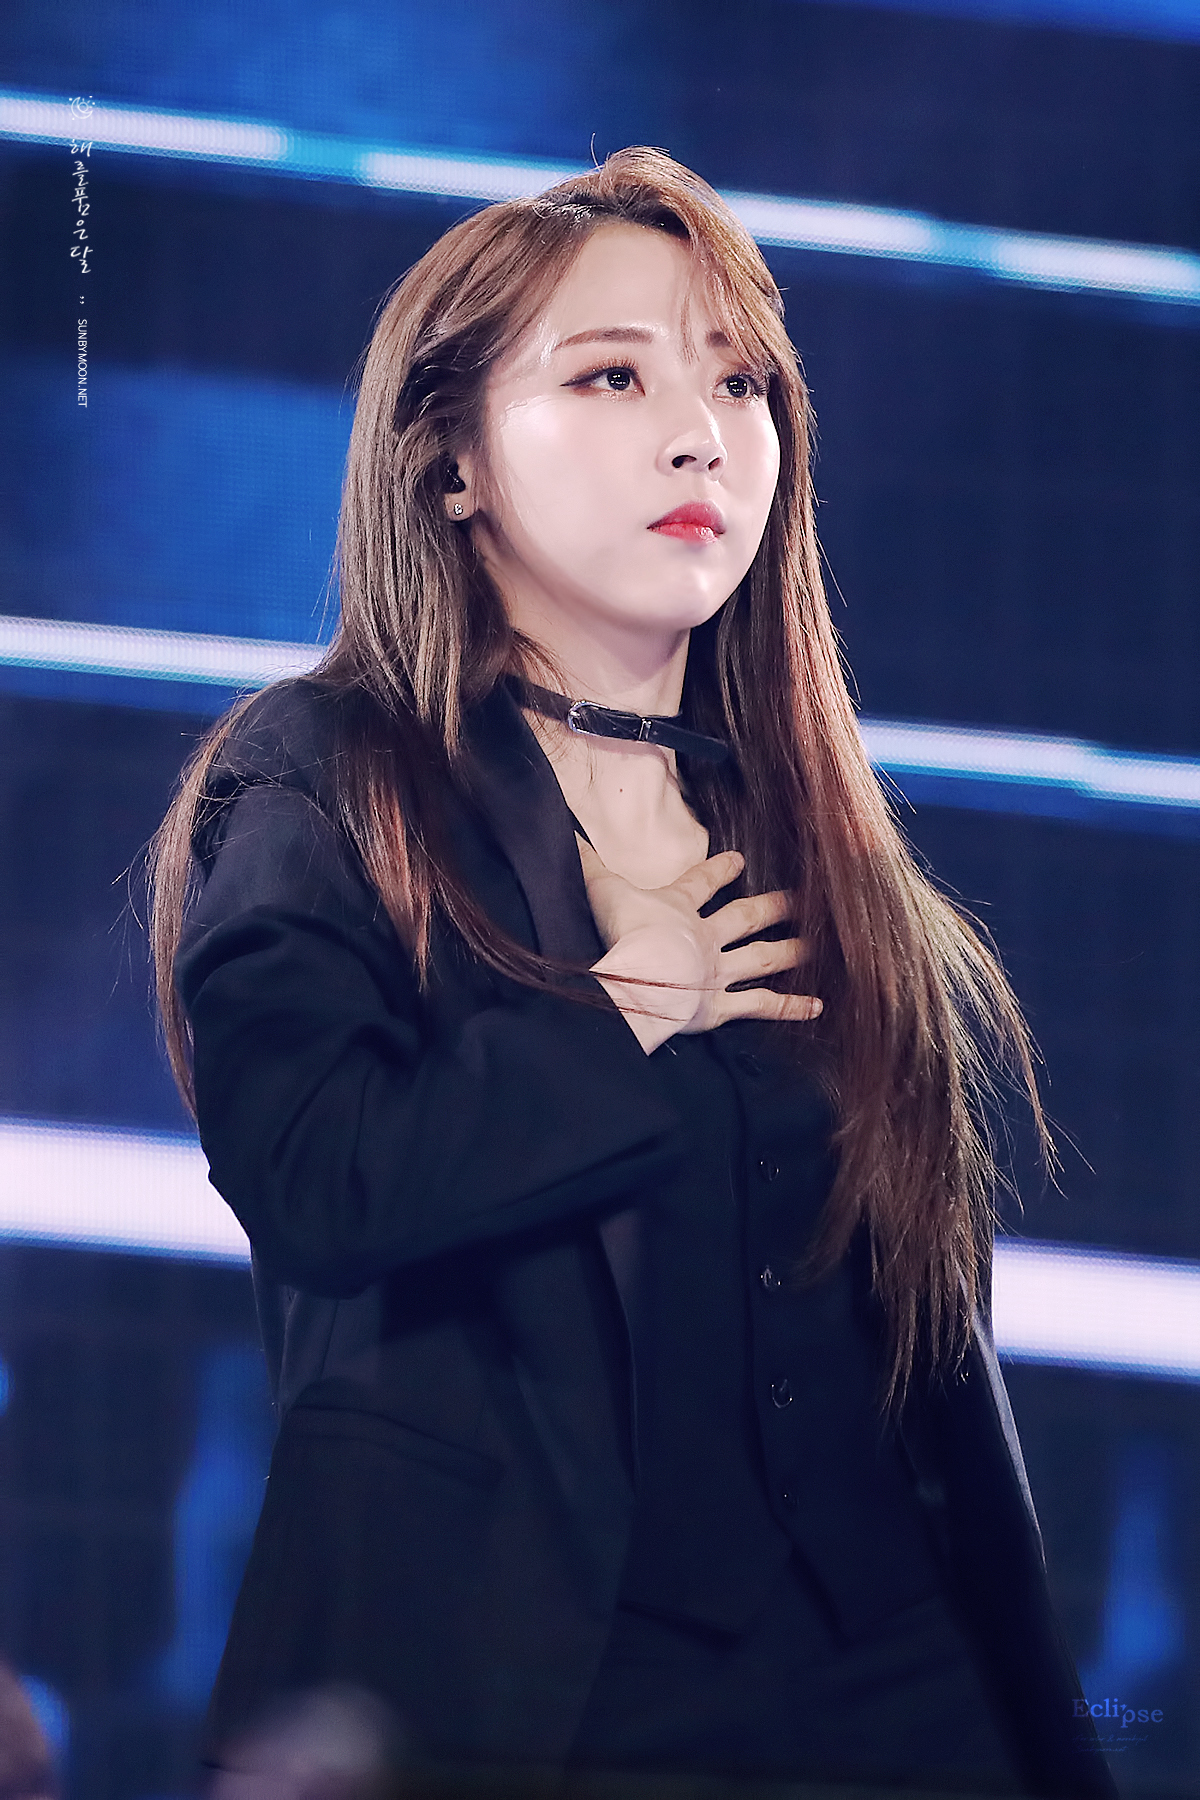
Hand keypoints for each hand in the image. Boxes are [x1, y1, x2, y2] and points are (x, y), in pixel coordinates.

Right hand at [578, 839, 821, 1054]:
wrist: (635, 979)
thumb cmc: (619, 933)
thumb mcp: (601, 890)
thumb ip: (587, 863)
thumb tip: (569, 832)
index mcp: (677, 907)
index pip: (702, 882)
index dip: (721, 869)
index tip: (739, 859)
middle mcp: (705, 937)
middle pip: (746, 917)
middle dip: (774, 907)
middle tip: (801, 899)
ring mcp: (716, 972)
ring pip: (763, 958)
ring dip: (791, 952)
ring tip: (817, 946)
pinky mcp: (719, 1007)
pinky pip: (760, 1006)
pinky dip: (789, 1007)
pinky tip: (817, 1007)